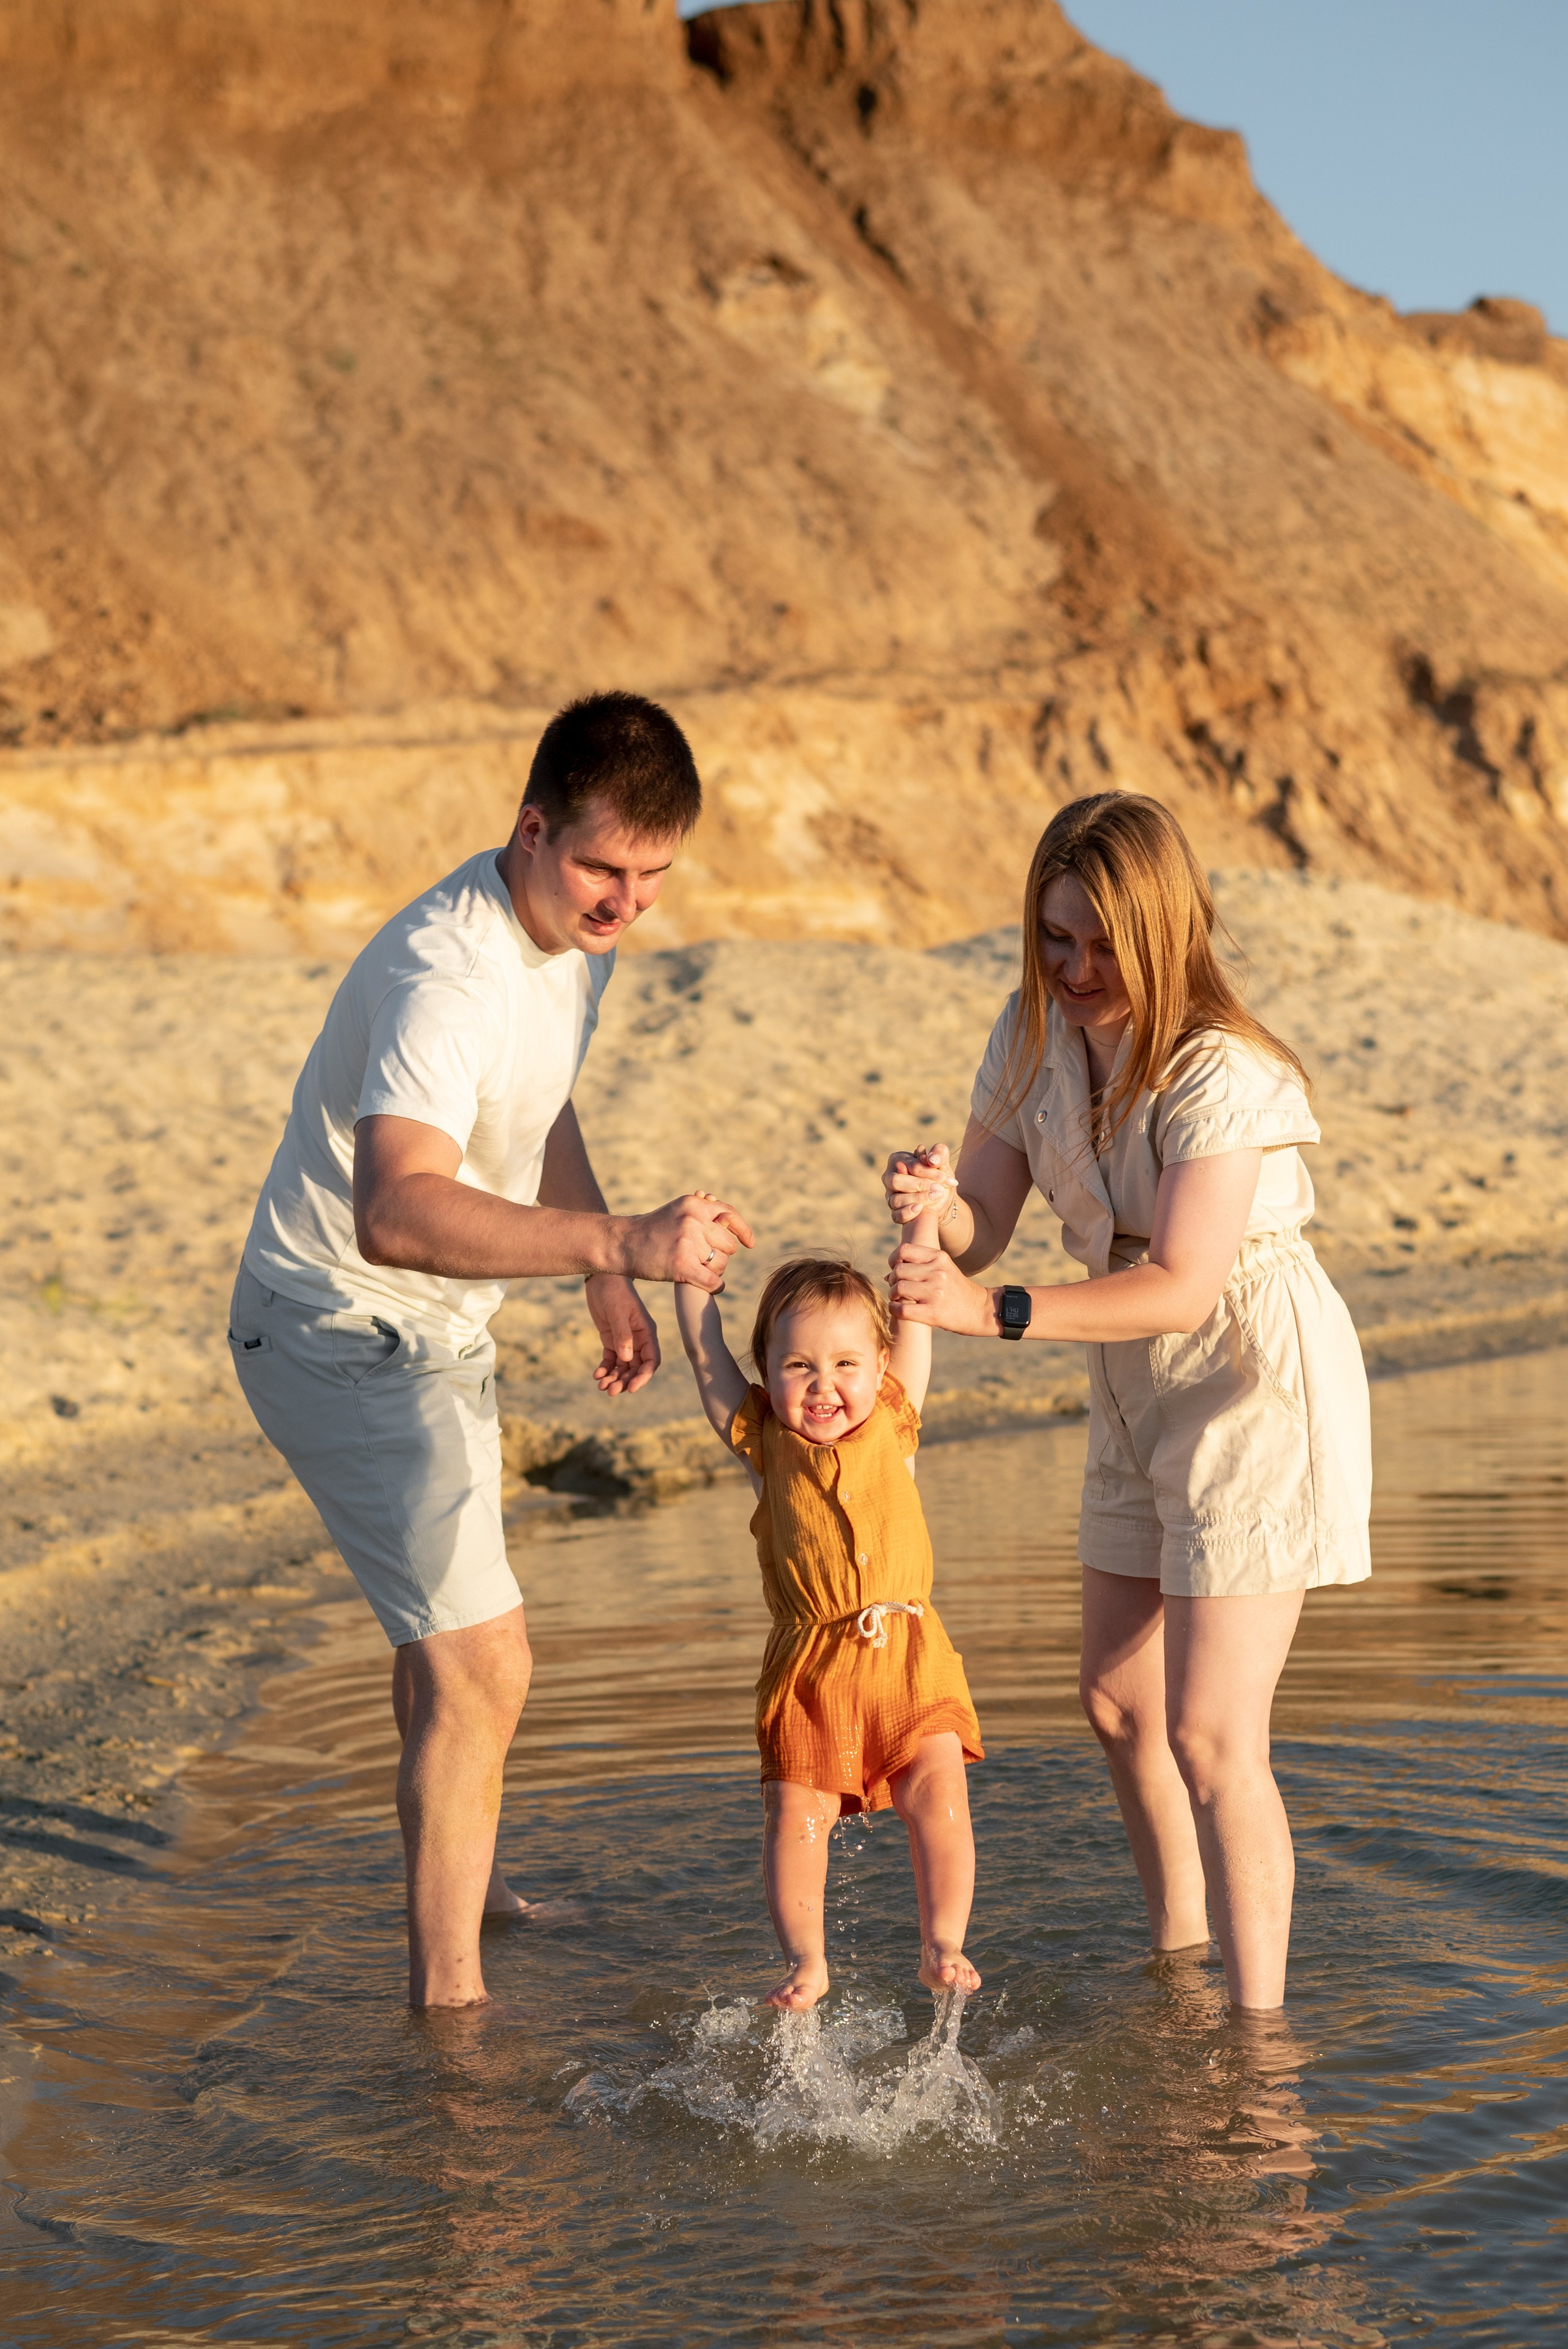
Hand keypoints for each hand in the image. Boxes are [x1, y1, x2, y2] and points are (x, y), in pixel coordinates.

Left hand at [585, 1273, 660, 1394]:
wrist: (601, 1278)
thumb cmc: (613, 1291)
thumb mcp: (618, 1311)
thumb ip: (623, 1334)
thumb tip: (626, 1359)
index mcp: (647, 1333)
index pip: (651, 1361)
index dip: (643, 1377)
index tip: (630, 1388)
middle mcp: (638, 1340)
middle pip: (636, 1368)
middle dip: (625, 1381)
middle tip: (610, 1391)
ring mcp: (625, 1341)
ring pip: (623, 1367)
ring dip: (614, 1378)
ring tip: (601, 1386)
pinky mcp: (611, 1340)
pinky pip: (611, 1360)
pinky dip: (605, 1369)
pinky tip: (596, 1375)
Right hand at [624, 1191, 753, 1290]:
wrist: (621, 1243)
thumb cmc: (649, 1231)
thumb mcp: (677, 1212)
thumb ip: (702, 1215)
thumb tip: (730, 1220)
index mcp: (694, 1204)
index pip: (730, 1214)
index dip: (743, 1230)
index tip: (750, 1243)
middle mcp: (693, 1220)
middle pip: (728, 1244)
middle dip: (721, 1254)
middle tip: (705, 1261)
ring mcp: (688, 1242)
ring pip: (722, 1263)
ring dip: (715, 1271)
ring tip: (698, 1270)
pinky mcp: (682, 1265)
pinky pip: (714, 1281)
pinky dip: (716, 1287)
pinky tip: (713, 1287)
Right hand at [883, 1143, 958, 1227]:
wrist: (940, 1196)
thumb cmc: (938, 1174)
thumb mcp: (942, 1162)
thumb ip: (939, 1153)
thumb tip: (931, 1159)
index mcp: (897, 1160)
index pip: (910, 1166)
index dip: (930, 1172)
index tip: (949, 1179)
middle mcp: (889, 1178)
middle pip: (896, 1181)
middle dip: (919, 1185)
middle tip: (939, 1189)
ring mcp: (890, 1196)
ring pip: (895, 1199)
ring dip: (917, 1199)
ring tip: (936, 1197)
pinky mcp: (894, 1211)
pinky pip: (895, 1215)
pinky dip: (907, 1213)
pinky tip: (920, 1208)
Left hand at [887, 1238, 995, 1335]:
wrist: (980, 1310)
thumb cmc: (957, 1290)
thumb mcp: (944, 1268)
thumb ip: (919, 1267)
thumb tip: (888, 1275)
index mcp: (939, 1257)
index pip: (904, 1250)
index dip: (893, 1259)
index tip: (895, 1267)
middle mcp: (937, 1272)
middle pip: (899, 1270)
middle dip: (893, 1279)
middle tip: (897, 1287)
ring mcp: (935, 1292)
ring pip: (898, 1288)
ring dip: (892, 1294)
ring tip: (898, 1298)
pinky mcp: (933, 1312)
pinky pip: (902, 1309)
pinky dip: (894, 1309)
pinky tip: (897, 1309)